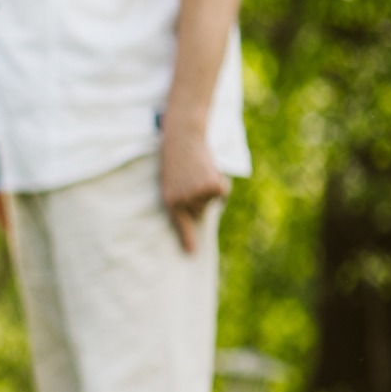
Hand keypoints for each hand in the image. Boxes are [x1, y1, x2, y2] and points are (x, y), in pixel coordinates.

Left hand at [160, 123, 227, 251]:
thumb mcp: (173, 182)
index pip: (179, 225)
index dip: (187, 240)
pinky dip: (219, 181)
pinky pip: (222, 192)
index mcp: (169, 202)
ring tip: (196, 170)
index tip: (191, 254)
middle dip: (200, 198)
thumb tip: (199, 214)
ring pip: (212, 201)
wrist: (181, 137)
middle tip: (190, 178)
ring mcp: (197, 195)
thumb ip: (183, 199)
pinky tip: (208, 169)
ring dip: (209, 186)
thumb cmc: (176, 160)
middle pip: (201, 212)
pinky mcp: (212, 187)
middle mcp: (182, 202)